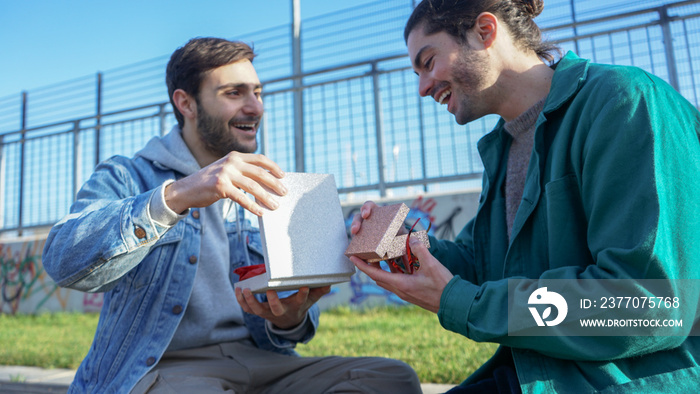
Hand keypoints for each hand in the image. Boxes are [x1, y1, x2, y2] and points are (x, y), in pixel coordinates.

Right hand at [164, 152, 286, 215]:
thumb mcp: (226, 171)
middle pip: (259, 173)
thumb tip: (265, 182)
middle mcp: (231, 162)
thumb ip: (242, 172)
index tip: (283, 175)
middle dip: (274, 183)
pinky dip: (253, 206)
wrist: (186, 189)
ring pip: (253, 186)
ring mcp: (225, 173)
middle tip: (284, 192)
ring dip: (266, 197)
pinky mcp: (220, 186)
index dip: (273, 167)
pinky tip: (260, 212)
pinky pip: (242, 198)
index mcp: (235, 157)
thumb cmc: (210, 182)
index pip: (260, 159)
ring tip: (275, 205)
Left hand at [235, 286, 329, 328]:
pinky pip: (247, 308)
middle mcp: (279, 311)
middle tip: (269, 290)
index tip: (305, 286)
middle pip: (275, 309)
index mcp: (294, 307)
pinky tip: (238, 289)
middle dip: (272, 300)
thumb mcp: (310, 301)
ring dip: (250, 301)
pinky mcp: (258, 312)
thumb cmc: (299, 306)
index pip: (299, 301)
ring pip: (256, 310)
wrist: (288, 322)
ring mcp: (267, 312)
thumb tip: (328, 283)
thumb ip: (318, 292)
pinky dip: (241, 301)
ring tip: (245, 289)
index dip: (303, 295)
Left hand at [350, 238, 452, 312]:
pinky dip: (393, 273)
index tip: (352, 258)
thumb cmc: (443, 286)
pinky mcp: (411, 293)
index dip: (362, 266)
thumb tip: (412, 238)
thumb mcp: (432, 265)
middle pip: (379, 278)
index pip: (376, 275)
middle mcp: (400, 291)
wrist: (453, 303)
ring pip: (388, 280)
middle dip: (370, 267)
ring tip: (380, 257)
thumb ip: (420, 250)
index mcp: (401, 284)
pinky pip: (397, 282)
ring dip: (382, 270)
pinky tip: (399, 264)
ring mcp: (405, 294)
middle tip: (364, 255)